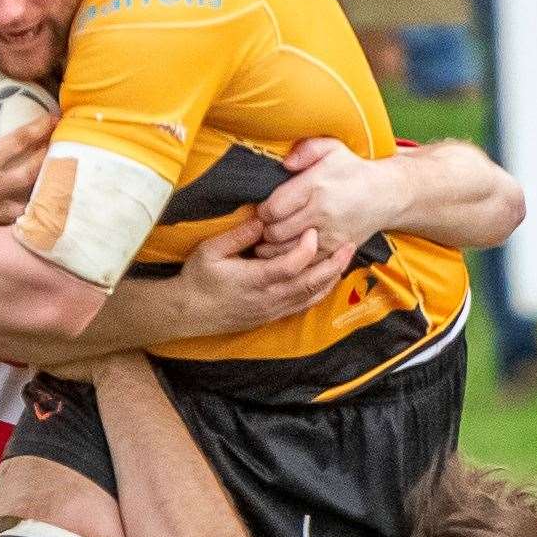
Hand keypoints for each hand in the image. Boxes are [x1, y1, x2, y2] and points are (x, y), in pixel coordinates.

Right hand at [0, 85, 53, 232]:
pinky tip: (42, 207)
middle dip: (54, 157)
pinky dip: (31, 215)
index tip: (55, 119)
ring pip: (29, 205)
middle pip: (34, 175)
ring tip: (61, 178)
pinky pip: (14, 224)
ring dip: (46, 190)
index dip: (40, 129)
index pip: (18, 143)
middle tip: (67, 145)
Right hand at [175, 217, 355, 336]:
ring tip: (344, 261)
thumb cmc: (197, 279)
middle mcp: (268, 297)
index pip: (291, 265)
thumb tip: (261, 220)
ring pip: (311, 296)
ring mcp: (272, 309)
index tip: (313, 231)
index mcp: (254, 279)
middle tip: (350, 245)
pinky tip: (326, 282)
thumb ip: (237, 235)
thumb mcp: (210, 250)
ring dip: (330, 279)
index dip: (307, 249)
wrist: (187, 312)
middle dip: (333, 264)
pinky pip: (302, 306)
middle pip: (310, 283)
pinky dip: (318, 293)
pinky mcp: (271, 316)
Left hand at [253, 137, 402, 259]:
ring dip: (274, 248)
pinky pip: (306, 263)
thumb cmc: (352, 169)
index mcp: (316, 187)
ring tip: (270, 239)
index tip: (263, 209)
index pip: (274, 208)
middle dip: (264, 230)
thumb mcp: (331, 148)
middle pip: (276, 232)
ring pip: (288, 251)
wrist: (387, 194)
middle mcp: (322, 213)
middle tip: (264, 225)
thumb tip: (285, 163)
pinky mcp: (337, 250)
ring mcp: (330, 235)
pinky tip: (288, 250)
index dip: (261, 211)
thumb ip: (305, 149)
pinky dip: (292, 260)